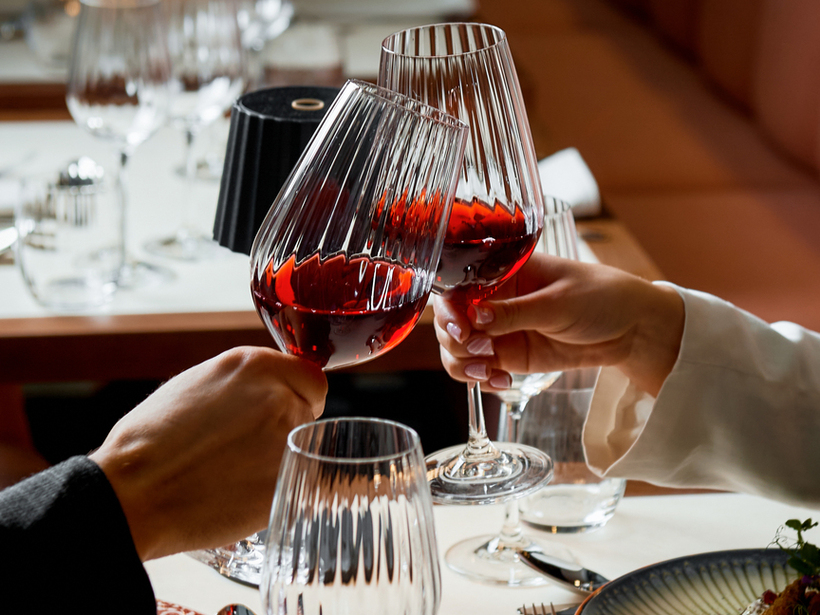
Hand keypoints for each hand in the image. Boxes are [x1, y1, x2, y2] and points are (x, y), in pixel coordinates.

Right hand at [89, 346, 326, 560]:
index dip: (296, 395)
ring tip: (237, 472)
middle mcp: (278, 393)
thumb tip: (266, 389)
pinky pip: (296, 479)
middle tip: (248, 447)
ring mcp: (285, 435)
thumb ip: (241, 382)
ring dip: (281, 455)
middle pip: (307, 410)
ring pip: (303, 445)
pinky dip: (277, 486)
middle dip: (286, 425)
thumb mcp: (196, 384)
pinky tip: (241, 492)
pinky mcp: (287, 476)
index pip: (309, 376)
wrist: (134, 493)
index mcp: (254, 364)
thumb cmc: (151, 441)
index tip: (279, 411)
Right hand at [433, 255, 683, 396]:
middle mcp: (494, 299)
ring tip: (487, 371)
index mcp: (502, 271)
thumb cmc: (600, 296)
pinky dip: (481, 379)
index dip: (450, 308)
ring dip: (463, 363)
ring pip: (459, 348)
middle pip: (450, 320)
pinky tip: (500, 381)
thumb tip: (475, 316)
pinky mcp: (510, 355)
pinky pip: (480, 369)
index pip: (458, 286)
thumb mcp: (558, 302)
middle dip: (455, 340)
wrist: (631, 329)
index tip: (461, 327)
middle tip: (480, 351)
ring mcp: (499, 329)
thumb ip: (516, 311)